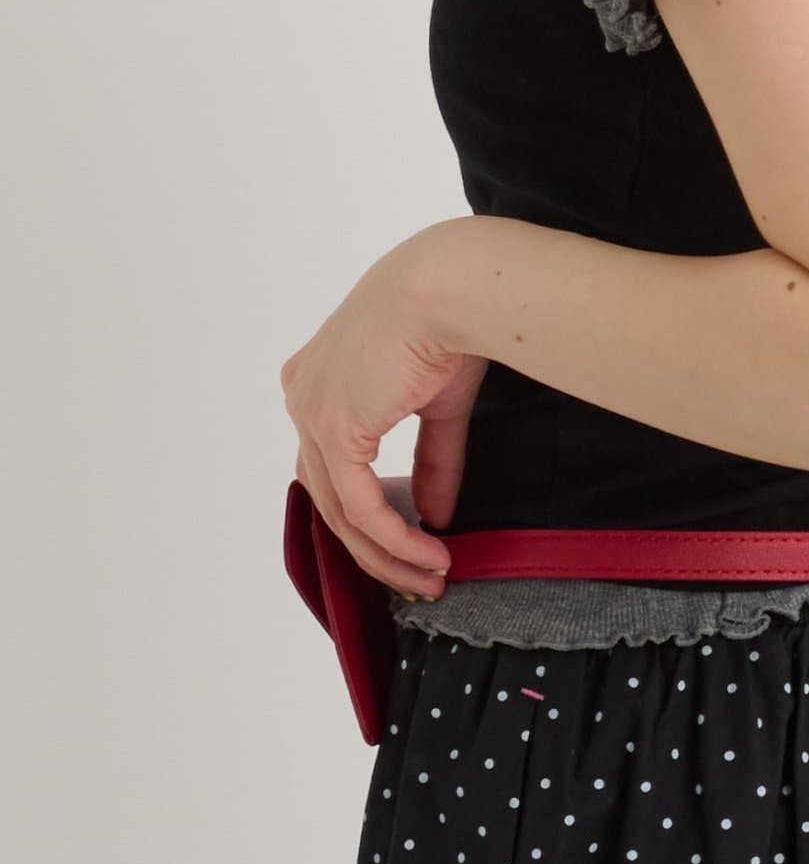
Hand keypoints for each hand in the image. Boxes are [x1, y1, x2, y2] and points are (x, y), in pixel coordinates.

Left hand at [280, 226, 484, 597]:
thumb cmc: (447, 320)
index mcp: (320, 380)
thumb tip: (435, 516)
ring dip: (387, 553)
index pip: (334, 464)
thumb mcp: (437, 403)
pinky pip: (360, 507)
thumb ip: (432, 460)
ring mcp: (312, 415)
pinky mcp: (333, 431)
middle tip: (419, 577)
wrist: (448, 287)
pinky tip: (427, 553)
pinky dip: (394, 538)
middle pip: (332, 496)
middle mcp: (304, 397)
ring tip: (430, 577)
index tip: (409, 542)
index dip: (368, 510)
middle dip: (377, 546)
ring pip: (341, 511)